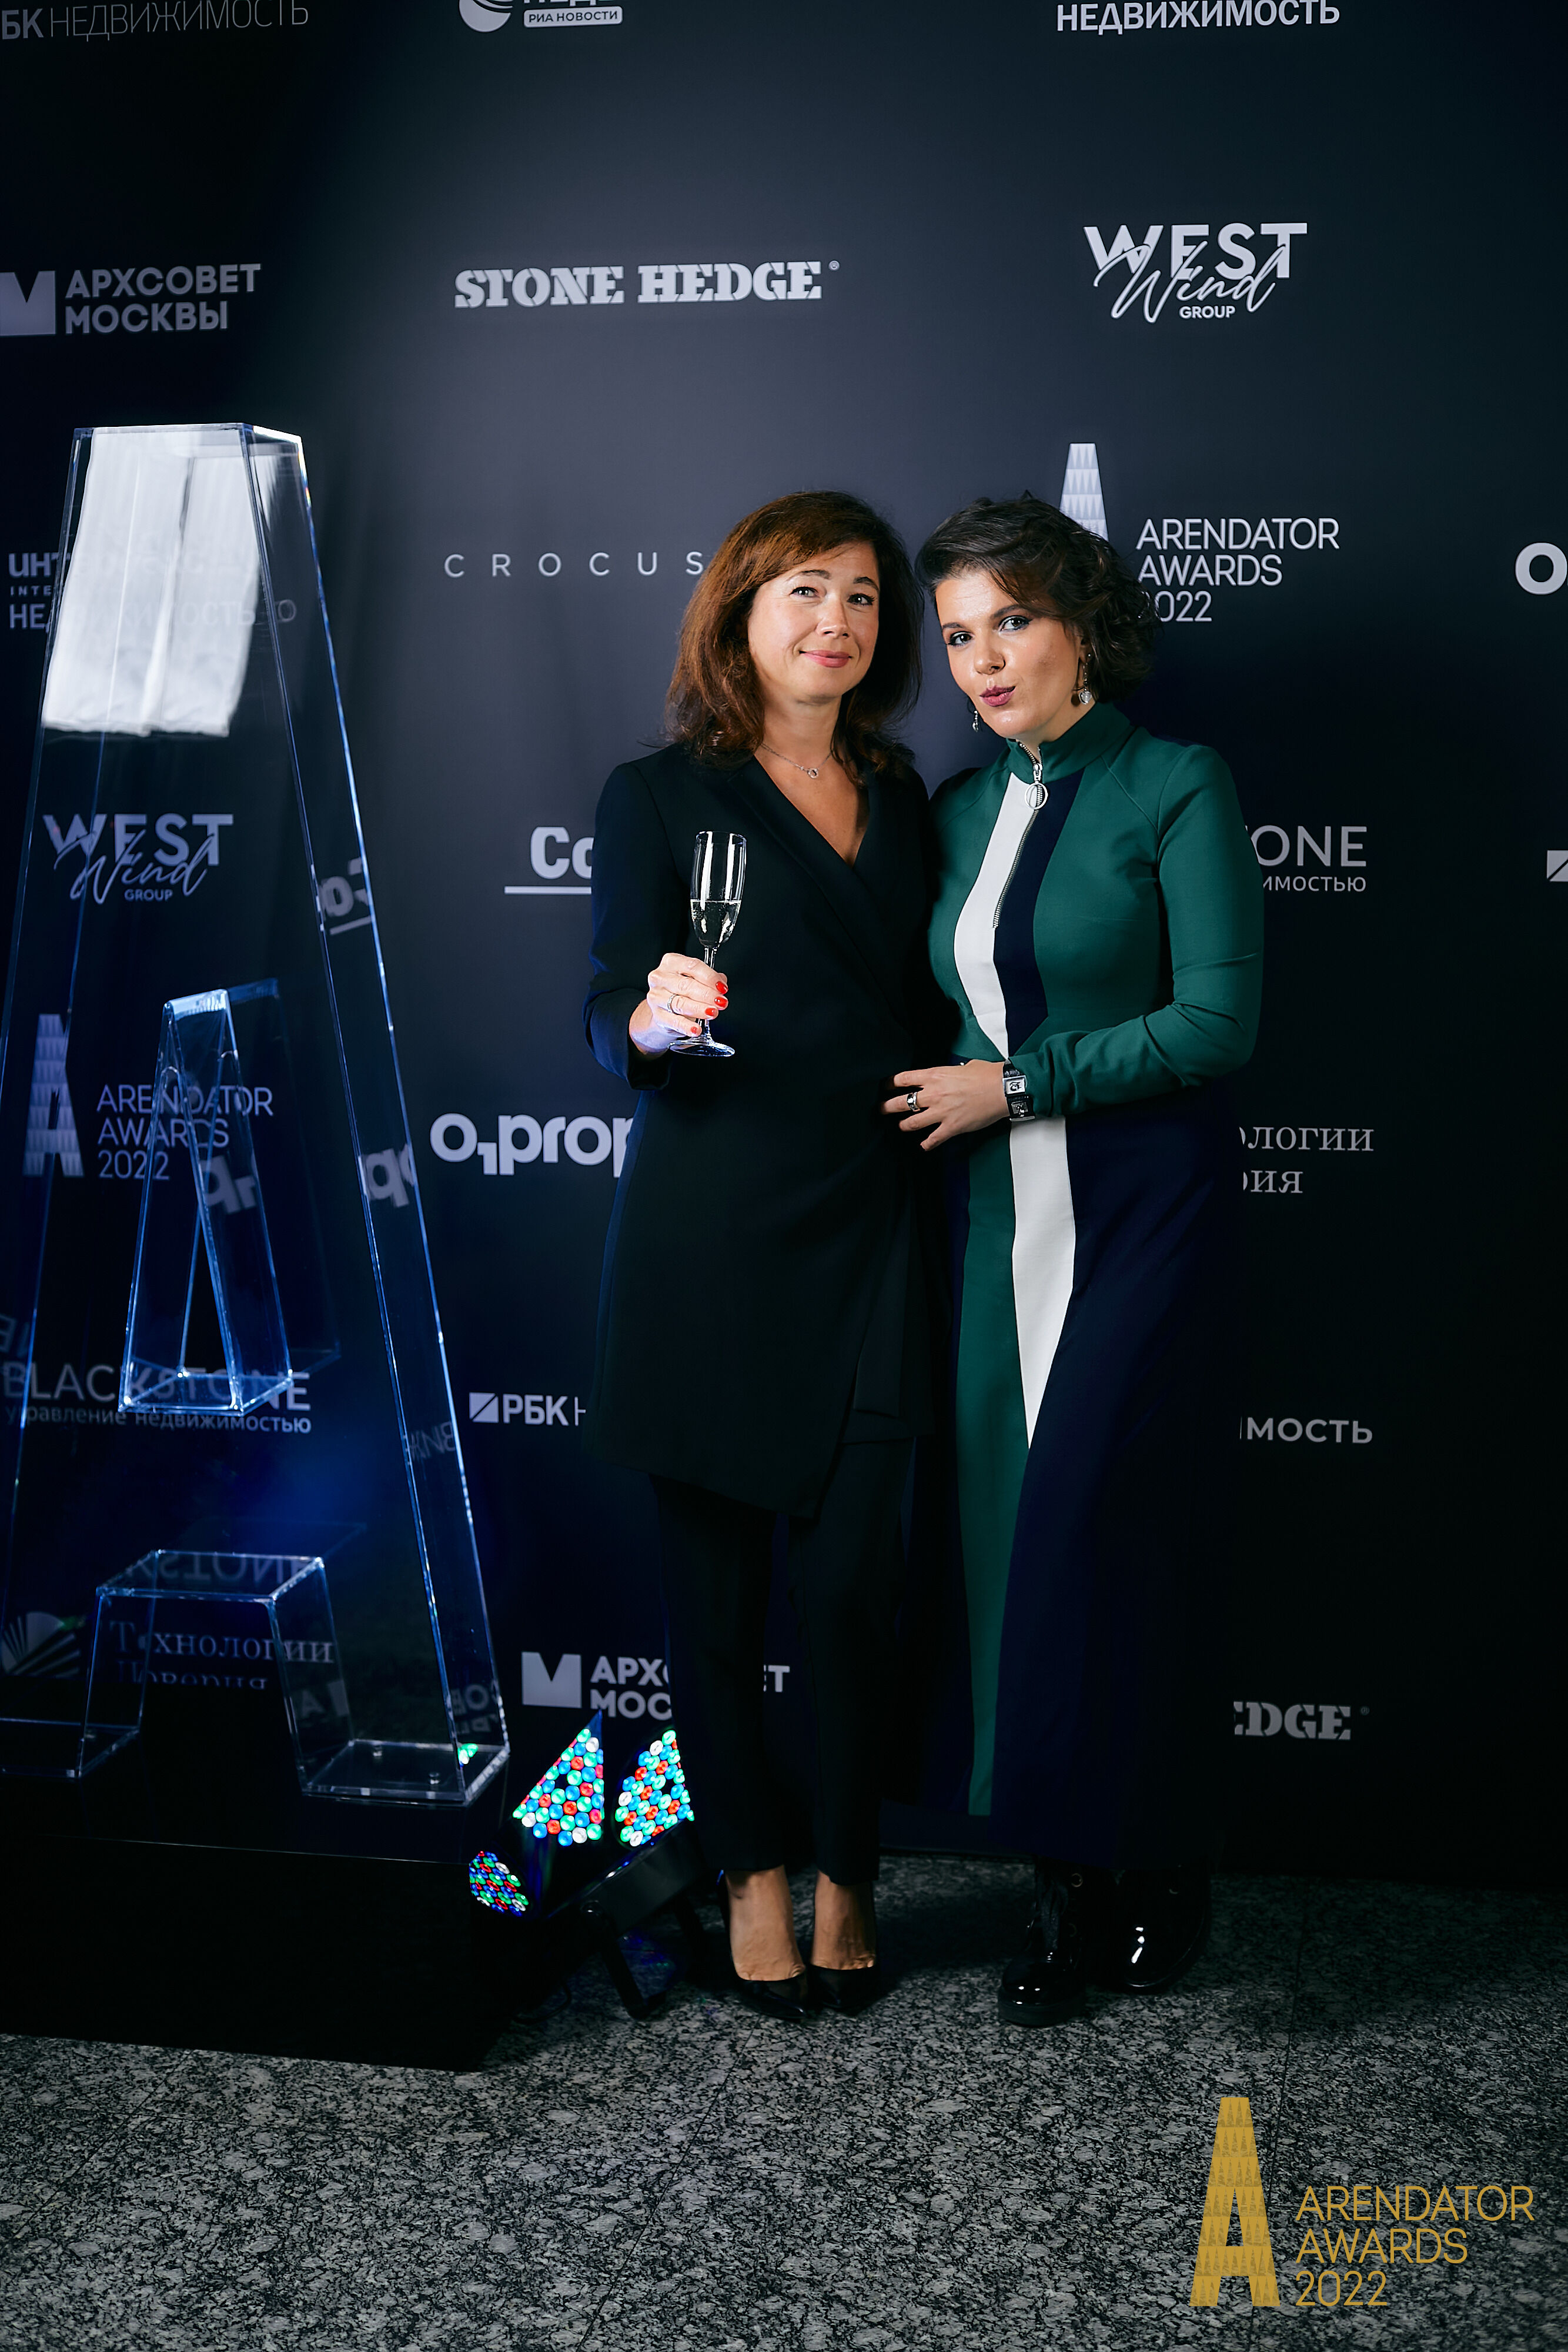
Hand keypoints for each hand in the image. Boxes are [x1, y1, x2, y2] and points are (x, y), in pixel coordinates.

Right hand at [630, 952, 728, 1056]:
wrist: (663, 1008)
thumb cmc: (680, 990)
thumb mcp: (694, 979)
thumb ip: (708, 978)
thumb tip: (721, 981)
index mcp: (671, 962)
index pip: (692, 966)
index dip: (710, 977)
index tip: (722, 988)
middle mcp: (660, 977)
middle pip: (686, 985)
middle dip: (707, 995)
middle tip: (721, 1002)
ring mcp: (656, 996)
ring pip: (680, 1003)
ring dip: (700, 1009)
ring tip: (712, 1013)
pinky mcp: (657, 1015)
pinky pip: (674, 1021)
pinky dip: (687, 1026)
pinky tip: (696, 1029)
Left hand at [882, 1061, 1006, 1148]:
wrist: (1002, 1089)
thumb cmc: (987, 1076)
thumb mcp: (963, 1066)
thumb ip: (950, 1072)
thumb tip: (951, 1075)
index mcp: (935, 1076)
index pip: (903, 1079)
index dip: (890, 1083)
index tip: (885, 1087)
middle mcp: (934, 1094)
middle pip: (901, 1102)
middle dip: (887, 1107)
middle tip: (881, 1109)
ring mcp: (941, 1112)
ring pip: (912, 1122)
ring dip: (903, 1125)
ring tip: (900, 1126)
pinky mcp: (952, 1127)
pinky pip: (933, 1138)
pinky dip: (927, 1144)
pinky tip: (923, 1145)